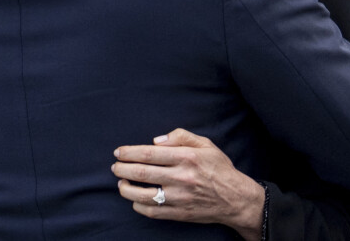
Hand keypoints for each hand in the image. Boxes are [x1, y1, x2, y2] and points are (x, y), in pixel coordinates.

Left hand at [112, 128, 264, 240]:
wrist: (235, 199)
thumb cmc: (218, 168)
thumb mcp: (205, 143)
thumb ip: (180, 136)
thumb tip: (156, 141)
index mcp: (186, 157)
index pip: (149, 153)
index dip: (130, 152)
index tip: (119, 152)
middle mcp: (180, 177)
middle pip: (142, 172)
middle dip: (123, 168)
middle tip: (115, 166)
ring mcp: (179, 198)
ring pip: (143, 195)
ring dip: (126, 188)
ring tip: (120, 183)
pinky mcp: (178, 213)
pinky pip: (152, 211)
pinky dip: (138, 205)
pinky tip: (135, 198)